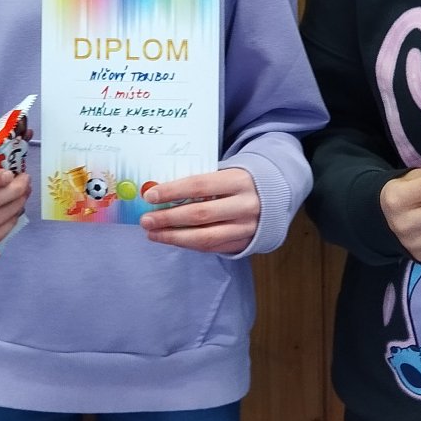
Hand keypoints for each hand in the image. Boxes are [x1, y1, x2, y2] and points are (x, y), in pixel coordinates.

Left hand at [138, 167, 260, 253]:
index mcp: (238, 180)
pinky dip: (188, 245)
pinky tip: (171, 239)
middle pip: (200, 214)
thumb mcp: (224, 173)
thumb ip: (198, 183)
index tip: (150, 196)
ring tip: (153, 233)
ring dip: (174, 237)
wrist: (274, 196)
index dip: (172, 191)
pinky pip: (211, 248)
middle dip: (168, 218)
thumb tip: (158, 191)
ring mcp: (246, 227)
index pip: (199, 186)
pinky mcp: (244, 243)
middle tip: (146, 220)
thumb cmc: (238, 181)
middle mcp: (245, 205)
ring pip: (205, 237)